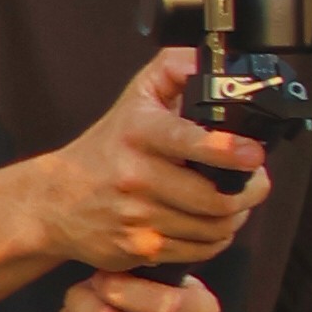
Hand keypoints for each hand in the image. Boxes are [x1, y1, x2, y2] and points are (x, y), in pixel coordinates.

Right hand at [34, 48, 271, 276]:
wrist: (56, 200)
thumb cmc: (106, 147)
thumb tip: (213, 61)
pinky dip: (216, 239)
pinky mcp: (141, 249)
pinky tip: (211, 223)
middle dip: (249, 191)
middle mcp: (136, 177)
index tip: (253, 154)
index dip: (227, 150)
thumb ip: (175, 69)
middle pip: (215, 197)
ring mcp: (138, 217)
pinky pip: (200, 250)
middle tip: (256, 180)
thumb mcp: (137, 96)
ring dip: (236, 216)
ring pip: (214, 227)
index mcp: (139, 134)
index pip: (187, 141)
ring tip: (234, 201)